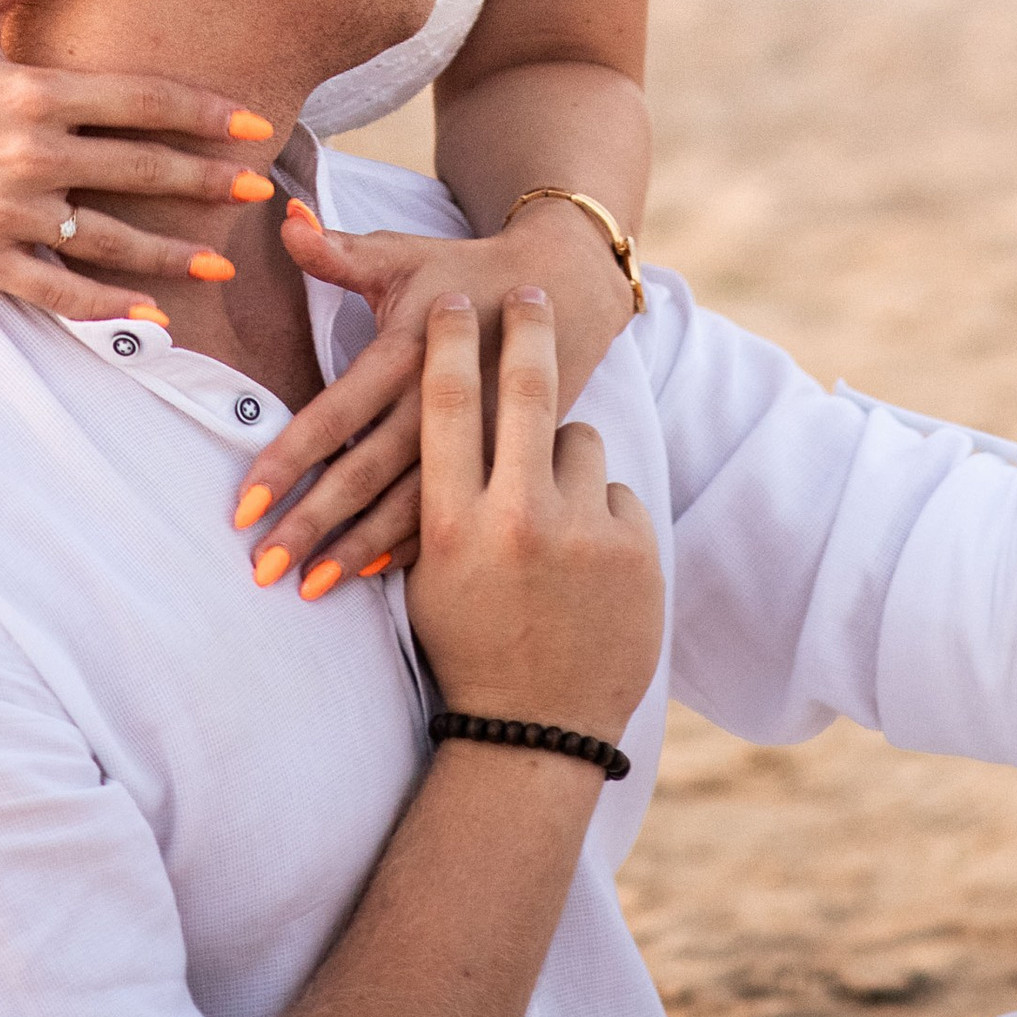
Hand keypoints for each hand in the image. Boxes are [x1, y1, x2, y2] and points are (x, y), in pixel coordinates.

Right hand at [0, 0, 275, 316]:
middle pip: (138, 170)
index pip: (138, 99)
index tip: (253, 123)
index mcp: (31, 91)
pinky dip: (105, 306)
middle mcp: (26, 157)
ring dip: (172, 252)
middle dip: (207, 181)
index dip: (202, 111)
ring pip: (107, 239)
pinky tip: (149, 313)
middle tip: (263, 191)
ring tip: (224, 261)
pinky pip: (55, 289)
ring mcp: (4, 215)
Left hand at [235, 201, 638, 588]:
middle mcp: (438, 401)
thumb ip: (339, 251)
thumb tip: (284, 219)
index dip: (289, 458)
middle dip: (312, 522)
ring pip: (406, 506)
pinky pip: (449, 510)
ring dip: (356, 549)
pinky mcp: (498, 460)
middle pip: (365, 473)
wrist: (565, 294)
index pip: (336, 413)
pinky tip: (375, 578)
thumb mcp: (405, 255)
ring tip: (309, 589)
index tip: (245, 503)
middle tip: (263, 567)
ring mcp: (473, 440)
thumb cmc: (464, 271)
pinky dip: (410, 548)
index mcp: (409, 351)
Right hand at [404, 287, 661, 751]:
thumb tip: (382, 430)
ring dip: (562, 455)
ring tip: (552, 495)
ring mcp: (582, 536)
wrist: (537, 731)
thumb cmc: (467, 646)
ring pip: (576, 439)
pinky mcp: (634, 552)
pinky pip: (610, 491)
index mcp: (455, 524)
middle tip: (529, 285)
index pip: (448, 404)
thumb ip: (419, 498)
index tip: (453, 299)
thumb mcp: (426, 575)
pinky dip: (595, 511)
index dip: (451, 343)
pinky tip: (585, 553)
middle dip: (526, 328)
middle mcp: (517, 521)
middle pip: (523, 390)